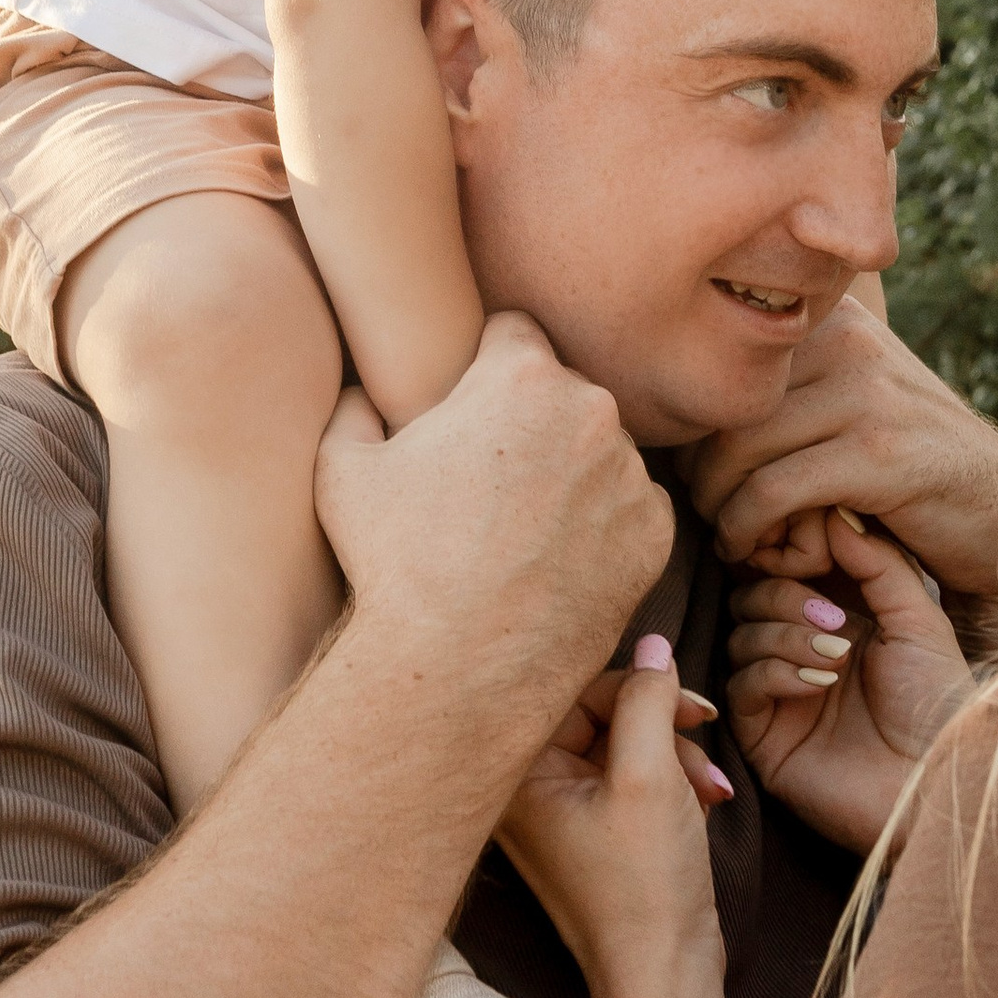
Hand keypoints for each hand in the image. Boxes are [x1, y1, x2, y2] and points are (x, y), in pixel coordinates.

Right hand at [316, 313, 673, 761]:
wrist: (459, 664)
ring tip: (520, 530)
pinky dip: (601, 527)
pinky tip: (554, 562)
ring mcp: (630, 473)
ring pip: (600, 453)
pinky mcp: (655, 532)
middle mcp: (591, 410)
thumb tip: (364, 392)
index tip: (472, 402)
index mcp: (520, 376)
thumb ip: (354, 408)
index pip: (513, 332)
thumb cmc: (393, 563)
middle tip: (491, 479)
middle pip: (562, 393)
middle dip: (533, 422)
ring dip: (570, 474)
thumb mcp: (342, 469)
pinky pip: (628, 510)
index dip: (485, 363)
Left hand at [499, 640, 730, 997]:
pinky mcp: (589, 833)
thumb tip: (653, 642)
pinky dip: (670, 783)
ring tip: (709, 788)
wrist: (663, 975)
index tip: (690, 704)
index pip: (576, 690)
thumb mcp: (653, 778)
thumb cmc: (645, 888)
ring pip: (621, 744)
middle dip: (661, 727)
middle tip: (703, 738)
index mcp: (519, 775)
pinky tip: (704, 802)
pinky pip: (627, 779)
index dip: (639, 689)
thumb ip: (648, 700)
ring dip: (674, 756)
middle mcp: (527, 790)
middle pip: (599, 713)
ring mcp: (558, 814)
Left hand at [687, 295, 997, 634]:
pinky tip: (747, 551)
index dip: (696, 423)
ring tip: (724, 535)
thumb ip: (786, 379)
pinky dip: (743, 530)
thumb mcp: (849, 395)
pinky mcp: (876, 453)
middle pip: (724, 401)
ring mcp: (867, 391)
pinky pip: (770, 492)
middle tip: (703, 512)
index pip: (723, 359)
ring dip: (716, 505)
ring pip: (738, 448)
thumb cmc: (904, 464)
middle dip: (699, 467)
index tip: (695, 470)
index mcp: (834, 312)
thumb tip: (682, 391)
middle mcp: (849, 336)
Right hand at [725, 508, 971, 852]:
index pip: (789, 567)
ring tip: (836, 658)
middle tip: (836, 620)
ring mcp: (779, 694)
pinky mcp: (762, 736)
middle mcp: (801, 651)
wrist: (938, 783)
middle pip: (752, 594)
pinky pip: (740, 683)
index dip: (795, 553)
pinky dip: (774, 672)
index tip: (817, 550)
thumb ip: (877, 562)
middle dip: (787, 596)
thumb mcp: (917, 618)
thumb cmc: (938, 703)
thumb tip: (833, 509)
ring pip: (740, 635)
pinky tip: (818, 684)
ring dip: (784, 635)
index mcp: (839, 619)